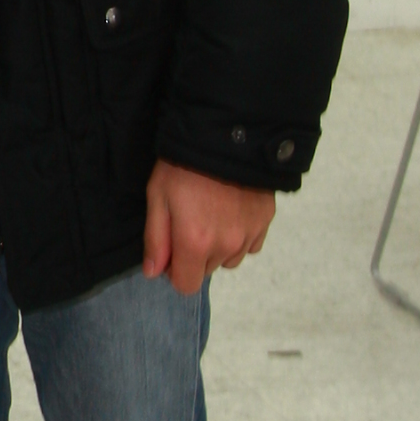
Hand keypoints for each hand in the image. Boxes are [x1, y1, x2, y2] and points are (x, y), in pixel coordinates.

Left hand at [142, 161, 275, 292]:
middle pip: (207, 270)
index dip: (175, 271)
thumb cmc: (183, 165)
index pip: (187, 285)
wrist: (226, 135)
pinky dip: (240, 235)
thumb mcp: (157, 196)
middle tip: (189, 220)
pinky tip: (231, 211)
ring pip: (230, 258)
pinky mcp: (266, 220)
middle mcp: (226, 246)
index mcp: (196, 244)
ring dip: (219, 246)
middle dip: (195, 255)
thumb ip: (156, 239)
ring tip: (211, 213)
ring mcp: (250, 234)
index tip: (171, 249)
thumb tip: (153, 273)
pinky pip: (250, 243)